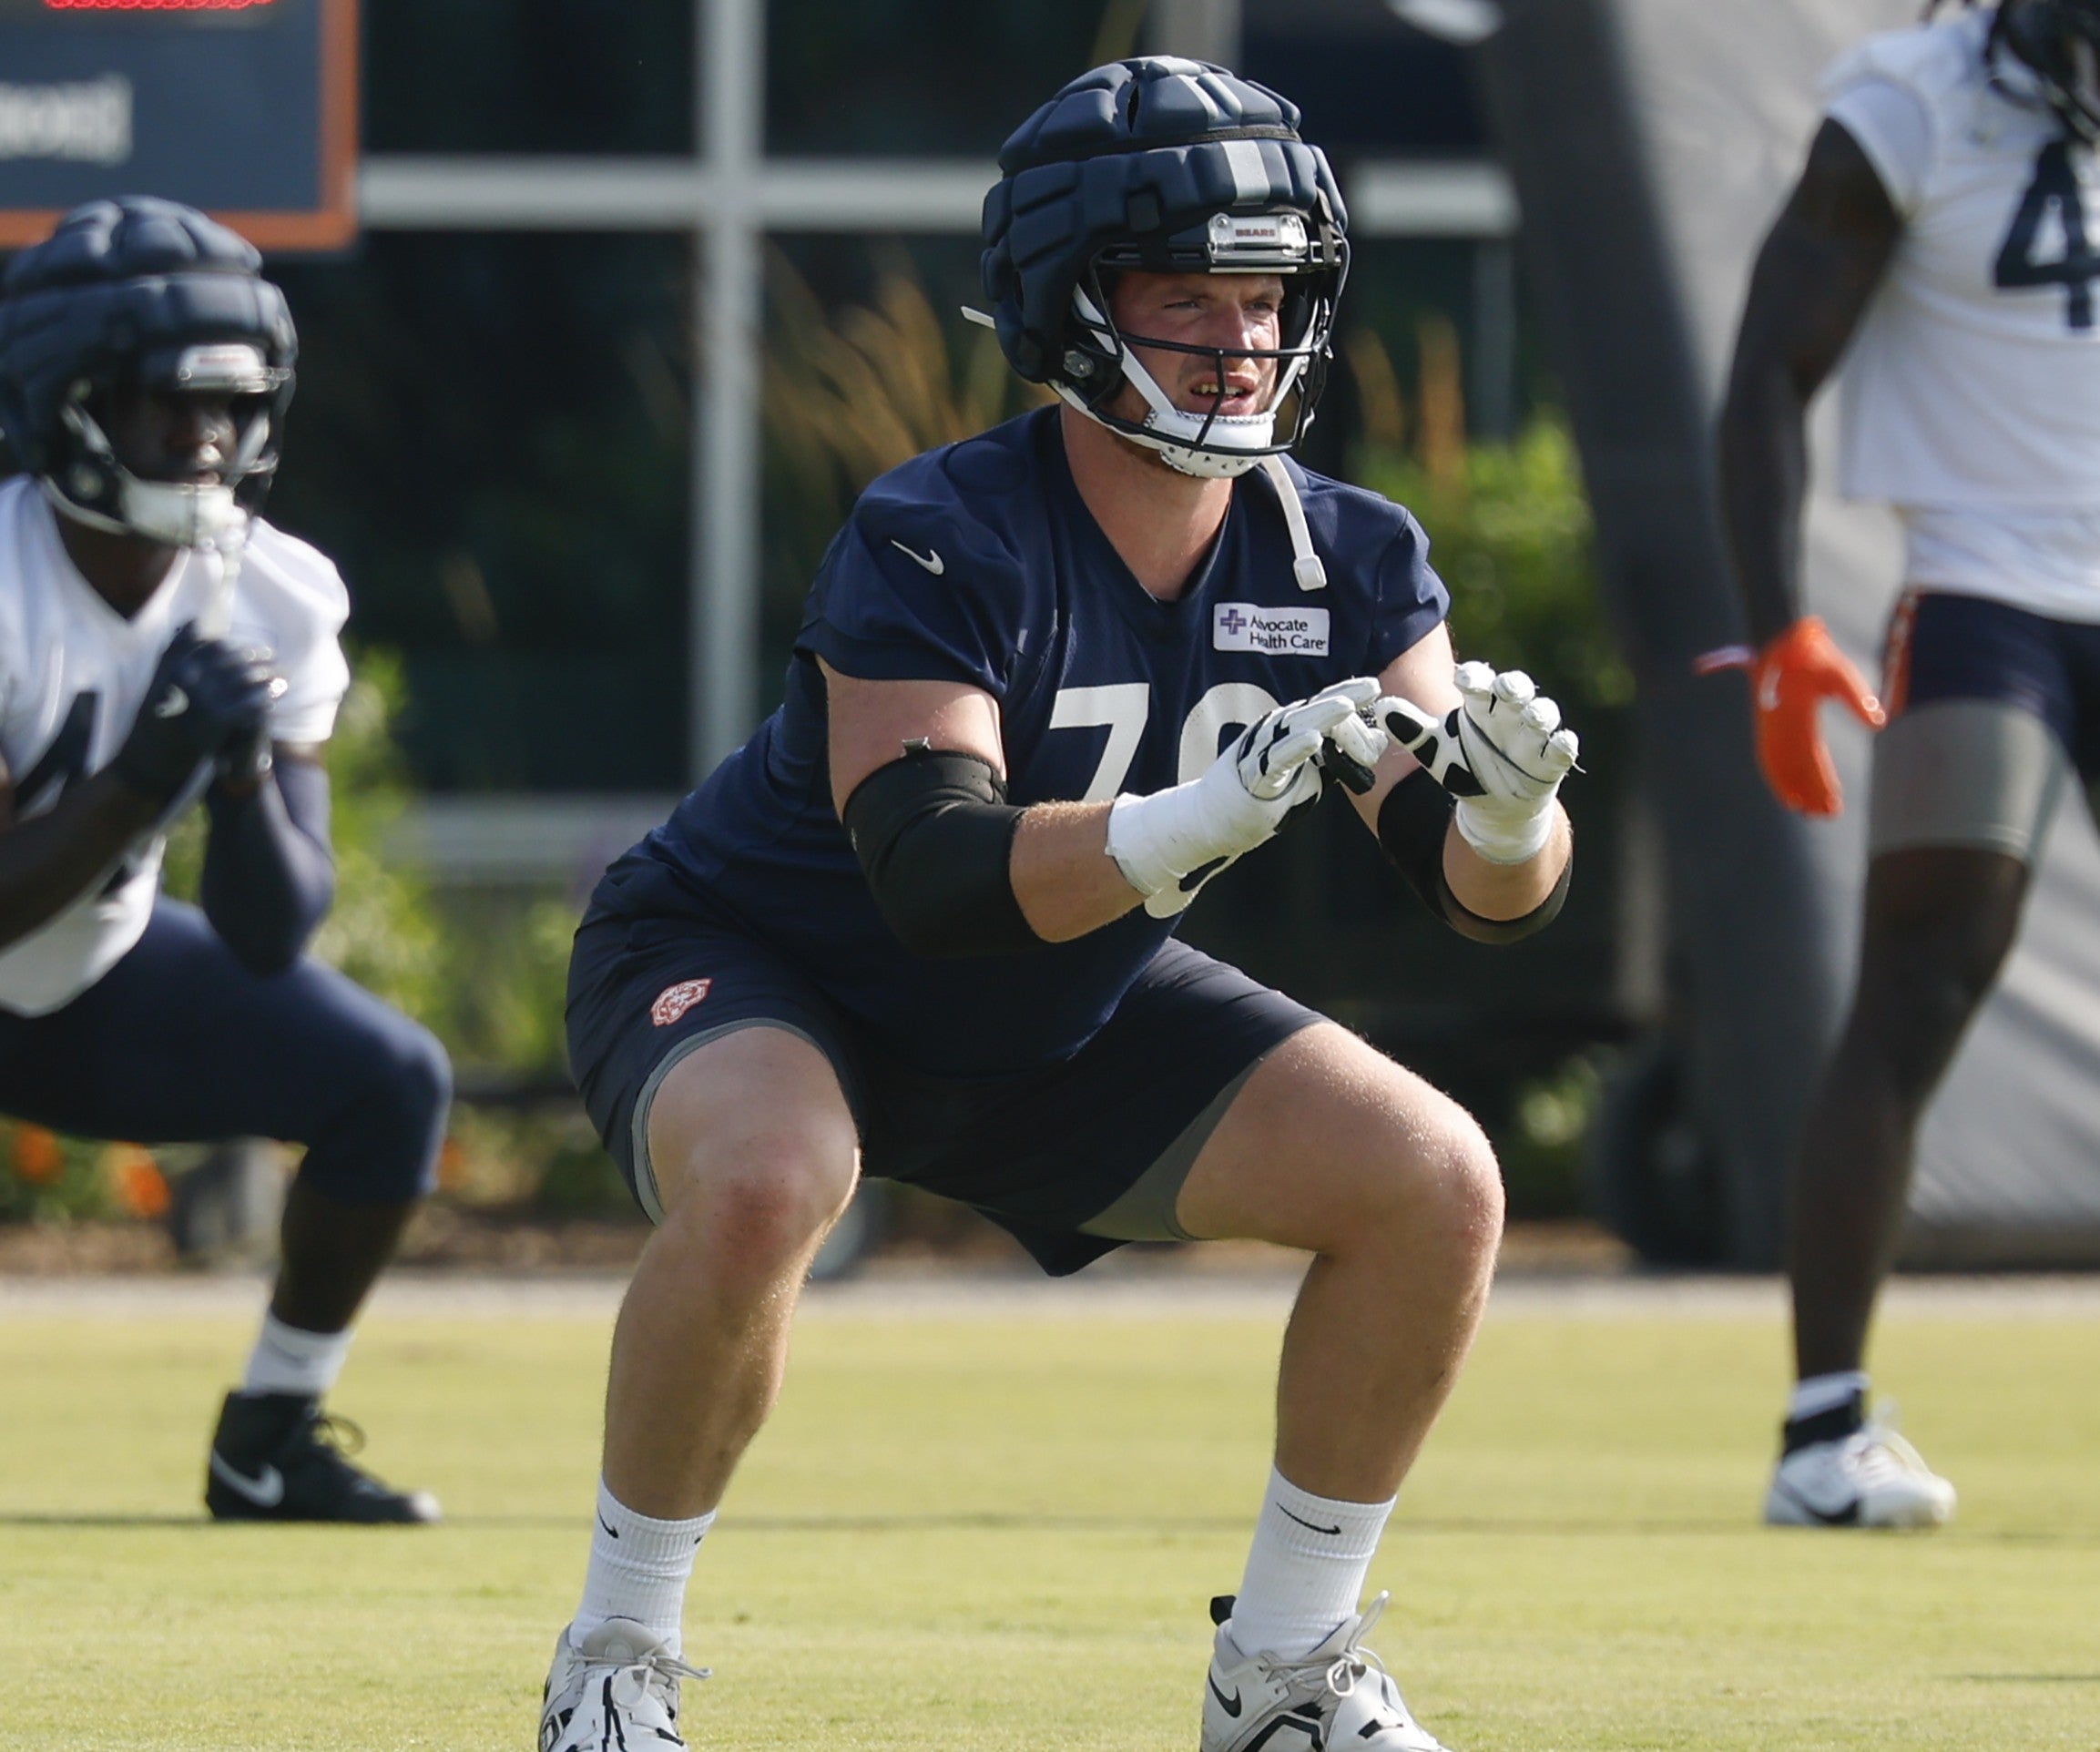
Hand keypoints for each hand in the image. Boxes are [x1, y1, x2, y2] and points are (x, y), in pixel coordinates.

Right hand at [112, 623, 285, 805]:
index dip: (237, 646)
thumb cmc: (157, 718)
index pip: (213, 646)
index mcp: (172, 664)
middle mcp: (186, 676)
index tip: (253, 649)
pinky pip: (249, 703)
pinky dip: (264, 698)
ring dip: (267, 676)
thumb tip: (194, 620)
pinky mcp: (217, 720)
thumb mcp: (159, 678)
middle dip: (257, 657)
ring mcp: (201, 697)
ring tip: (282, 677)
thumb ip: (176, 649)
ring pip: (245, 679)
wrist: (149, 759)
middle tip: (275, 658)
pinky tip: (274, 699)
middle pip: (233, 660)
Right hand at [1107, 678, 1381, 915]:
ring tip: (1348, 706)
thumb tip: (1374, 743)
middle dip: (1344, 698)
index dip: (1347, 695)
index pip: (1320, 707)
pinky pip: (1276, 760)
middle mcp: (1273, 733)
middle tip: (1373, 687)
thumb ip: (1336, 759)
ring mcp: (1261, 752)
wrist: (1213, 820)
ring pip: (1294, 728)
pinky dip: (1295, 748)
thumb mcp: (1309, 775)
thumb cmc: (1263, 796)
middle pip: (1312, 711)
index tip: (1375, 689)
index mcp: (1286, 729)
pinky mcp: (1253, 776)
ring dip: (1322, 716)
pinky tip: (1314, 740)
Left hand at [1379, 662, 1579, 864]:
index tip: (1463, 677)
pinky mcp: (1551, 761)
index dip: (1475, 677)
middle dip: (1513, 686)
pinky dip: (1564, 744)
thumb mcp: (1434, 749)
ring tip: (1533, 716)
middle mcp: (1510, 714)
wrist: (1493, 805)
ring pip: (1543, 714)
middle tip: (1506, 687)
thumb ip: (1410, 729)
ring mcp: (1533, 737)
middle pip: (1517, 689)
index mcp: (1482, 706)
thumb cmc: (1465, 764)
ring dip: (1540, 713)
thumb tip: (1380, 709)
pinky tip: (1561, 742)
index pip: (1481, 682)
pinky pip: (1562, 748)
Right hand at [1749, 616, 1883, 815]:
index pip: (1810, 757)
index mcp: (1797, 714)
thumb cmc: (1815, 653)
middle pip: (1793, 767)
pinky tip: (1786, 791)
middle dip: (1809, 792)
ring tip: (1806, 810)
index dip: (1821, 783)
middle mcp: (1778, 724)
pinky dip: (1775, 776)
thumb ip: (1858, 696)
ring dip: (1791, 788)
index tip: (1833, 803)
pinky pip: (1768, 756)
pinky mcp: (1765, 724)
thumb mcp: (1841, 670)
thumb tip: (1878, 722)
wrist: (1780, 637)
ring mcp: (1768, 725)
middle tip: (1826, 815)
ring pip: (1778, 765)